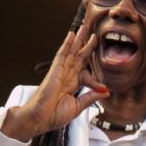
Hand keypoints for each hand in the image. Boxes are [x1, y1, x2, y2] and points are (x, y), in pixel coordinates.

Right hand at [1, 15, 107, 141]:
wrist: (40, 119)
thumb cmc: (54, 115)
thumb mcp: (78, 107)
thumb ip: (91, 98)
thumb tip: (106, 92)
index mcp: (73, 85)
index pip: (87, 74)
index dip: (97, 78)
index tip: (105, 86)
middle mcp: (67, 76)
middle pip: (80, 57)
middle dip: (87, 45)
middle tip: (94, 32)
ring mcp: (61, 72)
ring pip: (72, 52)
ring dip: (79, 39)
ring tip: (85, 27)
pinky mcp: (55, 70)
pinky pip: (62, 54)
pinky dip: (67, 43)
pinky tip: (72, 34)